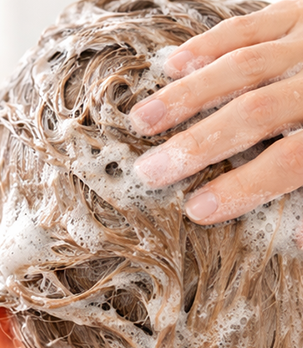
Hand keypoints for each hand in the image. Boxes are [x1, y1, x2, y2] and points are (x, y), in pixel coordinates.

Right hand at [128, 0, 302, 223]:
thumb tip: (296, 241)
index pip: (288, 162)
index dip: (242, 188)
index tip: (197, 211)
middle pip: (254, 113)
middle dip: (197, 145)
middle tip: (150, 172)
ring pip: (241, 66)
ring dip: (187, 95)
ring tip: (144, 121)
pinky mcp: (302, 9)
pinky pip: (248, 25)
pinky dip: (207, 46)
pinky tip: (172, 66)